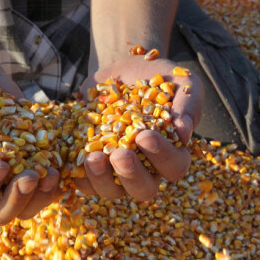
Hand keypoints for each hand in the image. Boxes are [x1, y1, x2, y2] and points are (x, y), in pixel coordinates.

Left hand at [74, 55, 203, 200]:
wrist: (123, 67)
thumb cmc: (158, 77)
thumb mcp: (181, 83)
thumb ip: (187, 106)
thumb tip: (184, 134)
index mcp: (171, 154)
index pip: (174, 167)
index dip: (162, 156)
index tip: (144, 135)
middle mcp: (146, 169)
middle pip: (144, 190)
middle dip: (131, 175)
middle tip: (120, 155)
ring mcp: (116, 170)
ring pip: (111, 191)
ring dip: (101, 179)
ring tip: (93, 157)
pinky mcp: (91, 165)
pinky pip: (82, 181)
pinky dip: (76, 173)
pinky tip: (71, 157)